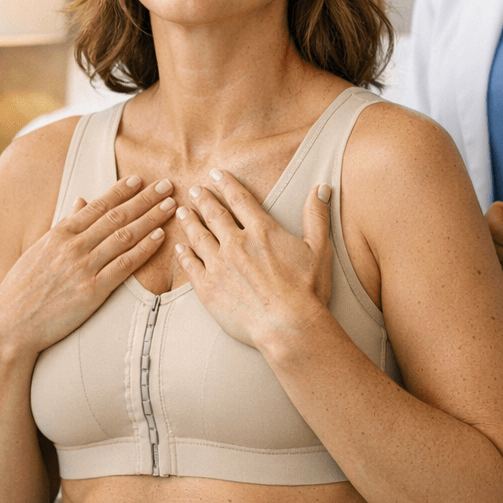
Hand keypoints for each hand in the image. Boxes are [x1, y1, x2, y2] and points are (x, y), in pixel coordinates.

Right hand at [0, 176, 176, 354]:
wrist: (9, 326)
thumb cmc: (22, 289)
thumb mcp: (39, 250)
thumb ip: (63, 224)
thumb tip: (81, 200)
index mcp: (59, 234)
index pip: (97, 206)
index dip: (120, 191)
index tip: (139, 179)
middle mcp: (73, 246)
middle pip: (116, 216)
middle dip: (144, 198)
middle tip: (166, 184)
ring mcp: (83, 268)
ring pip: (124, 236)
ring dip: (151, 218)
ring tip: (170, 205)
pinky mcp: (92, 291)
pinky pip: (124, 265)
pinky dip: (144, 248)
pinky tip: (160, 236)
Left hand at [173, 168, 332, 349]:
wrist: (288, 327)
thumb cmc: (307, 290)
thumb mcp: (319, 249)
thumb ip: (316, 216)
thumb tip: (322, 188)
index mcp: (262, 231)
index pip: (239, 200)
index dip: (226, 184)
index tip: (216, 175)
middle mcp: (236, 244)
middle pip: (214, 214)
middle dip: (204, 199)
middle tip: (195, 190)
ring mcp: (219, 266)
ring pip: (198, 237)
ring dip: (189, 222)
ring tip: (182, 212)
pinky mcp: (208, 289)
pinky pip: (190, 266)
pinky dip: (183, 254)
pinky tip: (179, 248)